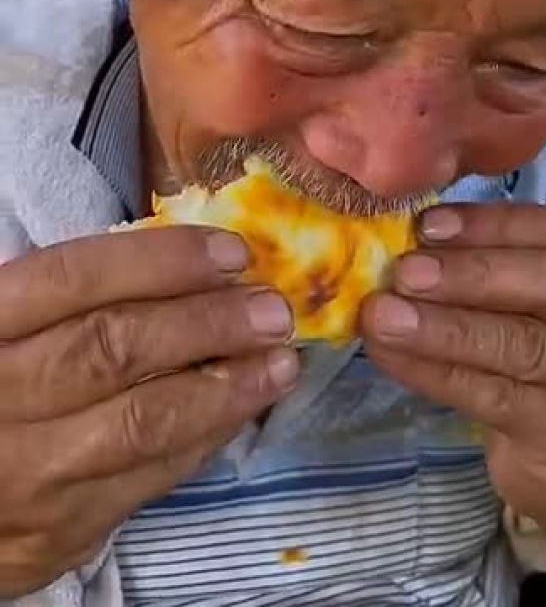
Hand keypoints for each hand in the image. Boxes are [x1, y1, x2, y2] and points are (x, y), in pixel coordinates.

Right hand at [0, 228, 297, 595]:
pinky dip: (204, 441)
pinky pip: (147, 479)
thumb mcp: (4, 329)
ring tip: (279, 362)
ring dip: (224, 389)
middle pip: (116, 347)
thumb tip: (185, 267)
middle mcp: (1, 397)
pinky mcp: (56, 532)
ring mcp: (28, 473)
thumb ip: (69, 300)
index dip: (161, 261)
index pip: (75, 278)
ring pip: (142, 422)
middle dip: (208, 323)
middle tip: (274, 309)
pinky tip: (243, 412)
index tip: (233, 252)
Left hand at [361, 204, 545, 587]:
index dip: (489, 224)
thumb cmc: (534, 360)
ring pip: (519, 345)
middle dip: (471, 273)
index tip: (426, 224)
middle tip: (404, 273)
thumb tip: (400, 241)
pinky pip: (492, 397)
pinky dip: (432, 373)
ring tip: (382, 317)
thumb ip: (478, 271)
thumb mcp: (522, 308)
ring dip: (442, 329)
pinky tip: (388, 357)